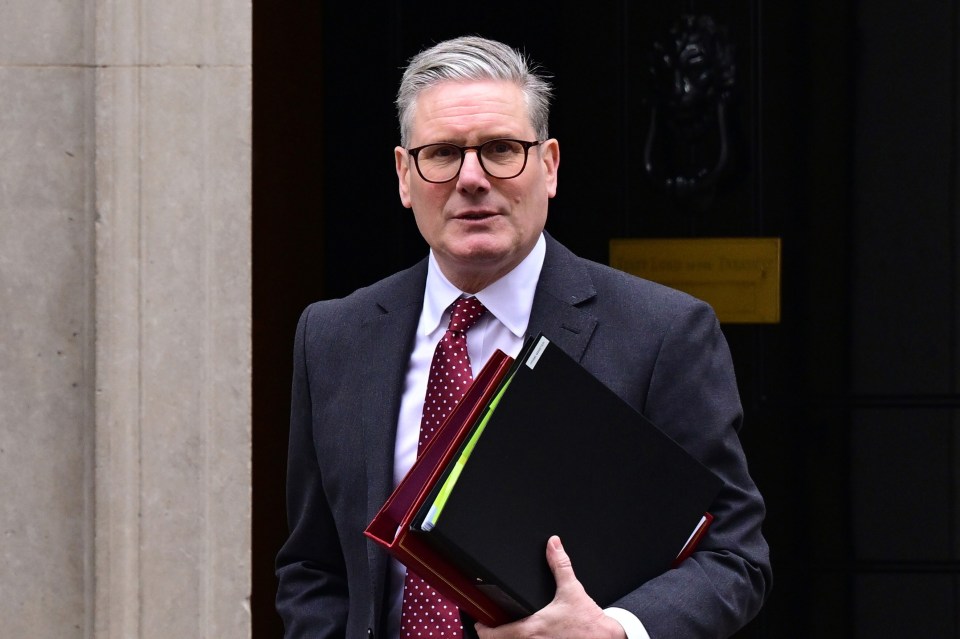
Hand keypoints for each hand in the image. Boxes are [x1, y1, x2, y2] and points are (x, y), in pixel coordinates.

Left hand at [474, 536, 626, 638]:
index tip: (481, 623)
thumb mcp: (572, 590)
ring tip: (506, 634)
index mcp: (532, 628)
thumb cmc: (589, 622)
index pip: (493, 636)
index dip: (483, 629)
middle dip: (494, 637)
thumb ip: (559, 565)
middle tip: (492, 628)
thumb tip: (553, 544)